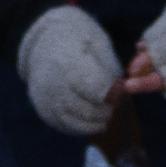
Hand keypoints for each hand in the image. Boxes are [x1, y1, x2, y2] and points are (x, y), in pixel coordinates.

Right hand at [13, 0, 127, 139]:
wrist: (44, 42)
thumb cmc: (78, 39)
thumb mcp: (98, 41)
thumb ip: (111, 67)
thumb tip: (121, 94)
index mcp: (68, 63)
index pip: (98, 89)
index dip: (116, 92)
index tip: (121, 87)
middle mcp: (53, 84)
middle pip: (90, 109)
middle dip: (108, 108)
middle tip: (115, 101)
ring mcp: (46, 101)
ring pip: (78, 123)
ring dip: (97, 120)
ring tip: (106, 110)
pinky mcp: (45, 112)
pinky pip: (68, 127)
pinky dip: (84, 125)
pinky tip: (93, 117)